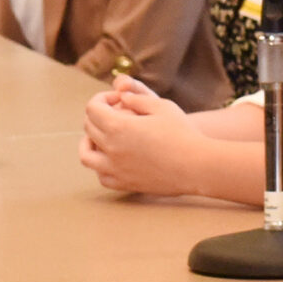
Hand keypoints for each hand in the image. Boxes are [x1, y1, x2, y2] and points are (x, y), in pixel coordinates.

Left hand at [79, 79, 198, 195]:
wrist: (196, 166)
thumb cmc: (182, 133)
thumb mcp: (161, 106)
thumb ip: (137, 99)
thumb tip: (122, 97)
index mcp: (118, 127)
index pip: (92, 108)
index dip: (102, 98)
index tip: (118, 98)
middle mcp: (111, 149)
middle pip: (88, 128)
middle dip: (98, 115)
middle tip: (115, 112)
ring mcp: (115, 169)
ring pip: (86, 155)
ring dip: (89, 142)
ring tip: (102, 137)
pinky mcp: (124, 184)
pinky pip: (101, 176)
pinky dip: (101, 165)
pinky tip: (113, 158)